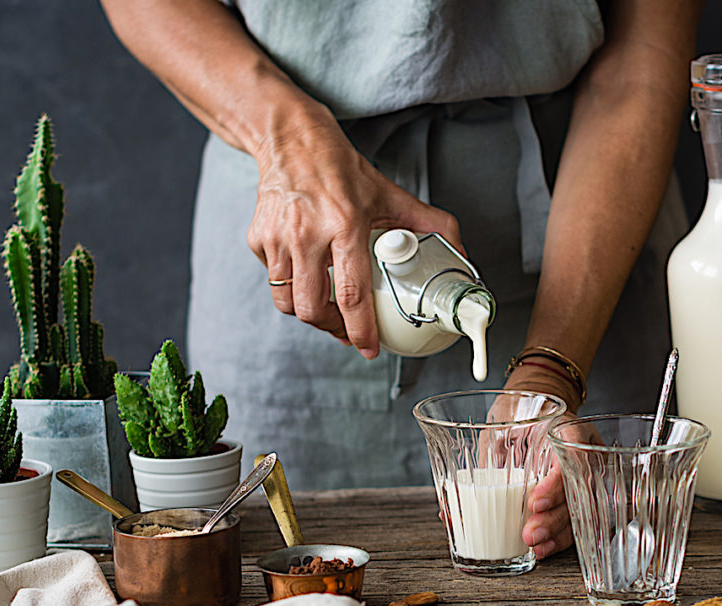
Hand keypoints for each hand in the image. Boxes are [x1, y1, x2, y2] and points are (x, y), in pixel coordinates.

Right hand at [247, 108, 460, 357]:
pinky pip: (274, 280)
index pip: (351, 294)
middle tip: (348, 331)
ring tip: (329, 312)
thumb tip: (463, 254)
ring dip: (311, 315)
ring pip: (288, 302)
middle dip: (333, 329)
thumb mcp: (391, 195)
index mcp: (345, 225)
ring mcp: (278, 238)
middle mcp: (307, 234)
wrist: (293, 141)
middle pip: (313, 308)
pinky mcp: (258, 239)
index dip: (360, 330)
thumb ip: (432, 225)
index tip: (368, 348)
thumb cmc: (343, 171)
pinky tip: (309, 277)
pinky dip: (291, 287)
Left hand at [504, 359, 584, 559]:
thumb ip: (486, 452)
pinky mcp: (573, 496)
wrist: (534, 410)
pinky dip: (559, 539)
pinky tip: (542, 551)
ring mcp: (582, 477)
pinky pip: (575, 519)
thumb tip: (448, 501)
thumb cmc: (519, 415)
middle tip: (529, 534)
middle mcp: (580, 456)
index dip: (555, 485)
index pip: (570, 459)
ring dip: (558, 534)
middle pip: (579, 493)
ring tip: (535, 548)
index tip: (535, 501)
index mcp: (568, 432)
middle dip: (554, 520)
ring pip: (580, 511)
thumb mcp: (504, 422)